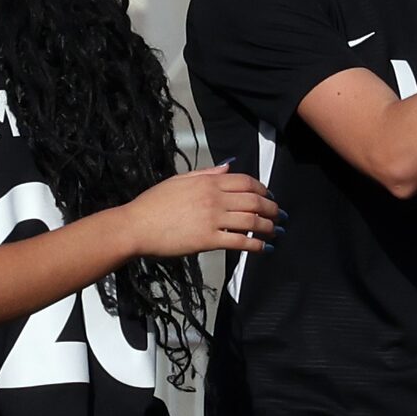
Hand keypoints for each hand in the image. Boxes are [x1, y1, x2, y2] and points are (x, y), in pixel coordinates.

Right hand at [122, 166, 278, 259]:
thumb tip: (228, 166)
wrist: (136, 225)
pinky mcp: (208, 240)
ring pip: (252, 221)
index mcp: (208, 181)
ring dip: (269, 227)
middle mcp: (214, 197)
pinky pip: (240, 241)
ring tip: (276, 232)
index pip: (246, 181)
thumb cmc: (153, 204)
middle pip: (255, 200)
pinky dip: (256, 245)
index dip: (263, 189)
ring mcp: (212, 218)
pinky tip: (263, 249)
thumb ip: (206, 173)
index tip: (269, 196)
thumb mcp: (179, 180)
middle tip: (280, 215)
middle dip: (272, 208)